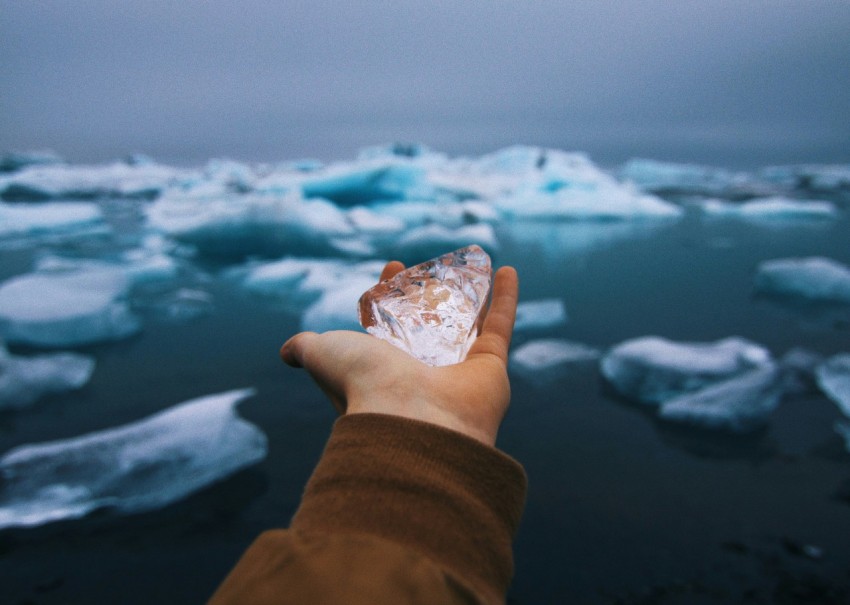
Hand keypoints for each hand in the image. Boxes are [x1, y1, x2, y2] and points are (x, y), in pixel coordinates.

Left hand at [280, 261, 518, 445]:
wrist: (411, 421)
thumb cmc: (363, 386)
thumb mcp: (324, 355)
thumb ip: (306, 347)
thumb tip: (287, 350)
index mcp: (383, 367)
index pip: (388, 322)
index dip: (389, 292)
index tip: (392, 266)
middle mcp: (421, 371)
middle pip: (428, 323)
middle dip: (428, 292)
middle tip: (428, 266)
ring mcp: (458, 370)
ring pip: (468, 323)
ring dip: (474, 294)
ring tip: (476, 264)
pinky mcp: (491, 367)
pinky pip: (500, 325)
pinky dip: (505, 298)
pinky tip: (507, 269)